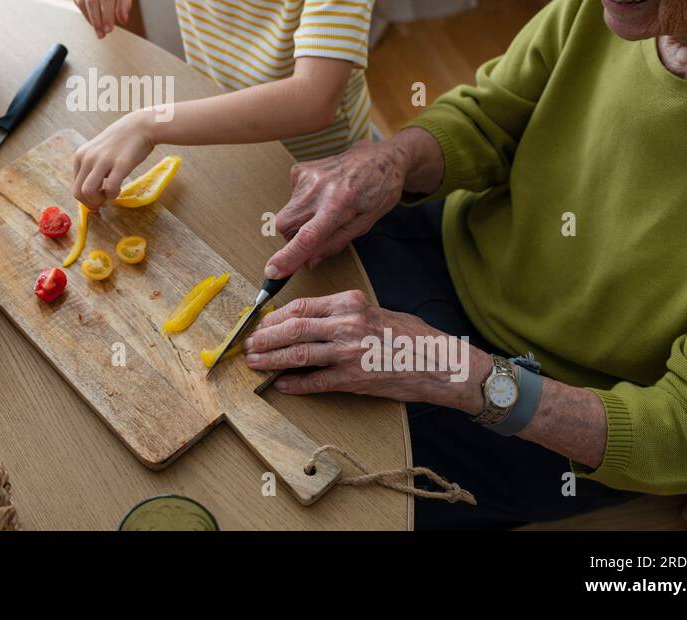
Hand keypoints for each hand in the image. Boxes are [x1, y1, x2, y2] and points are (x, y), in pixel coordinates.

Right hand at [66, 0, 132, 38]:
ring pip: (80, 1)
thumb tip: (122, 20)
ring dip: (89, 18)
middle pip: (91, 0)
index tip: (110, 30)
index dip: (107, 15)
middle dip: (96, 20)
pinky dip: (83, 10)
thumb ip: (125, 1)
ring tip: (97, 29)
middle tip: (102, 34)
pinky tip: (91, 17)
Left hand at [72, 111, 155, 211]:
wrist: (140, 126)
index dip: (86, 198)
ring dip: (99, 200)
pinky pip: (110, 189)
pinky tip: (119, 189)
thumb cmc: (121, 142)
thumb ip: (91, 167)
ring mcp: (102, 160)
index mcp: (80, 156)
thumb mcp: (98, 151)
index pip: (74, 186)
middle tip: (103, 202)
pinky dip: (114, 195)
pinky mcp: (119, 164)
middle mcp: (87, 158)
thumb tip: (89, 192)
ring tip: (110, 195)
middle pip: (77, 192)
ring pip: (87, 192)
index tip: (97, 198)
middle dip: (90, 203)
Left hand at [242, 291, 468, 402]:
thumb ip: (339, 313)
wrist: (438, 362)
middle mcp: (346, 325)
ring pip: (297, 355)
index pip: (300, 307)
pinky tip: (281, 384)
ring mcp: (348, 353)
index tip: (259, 324)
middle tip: (247, 345)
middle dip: (263, 338)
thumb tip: (302, 321)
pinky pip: (315, 382)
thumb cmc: (408, 336)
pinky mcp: (353, 380)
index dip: (273, 318)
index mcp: (349, 303)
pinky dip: (294, 384)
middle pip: (292, 329)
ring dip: (271, 360)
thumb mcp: (372, 310)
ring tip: (254, 363)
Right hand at [264, 138, 407, 278]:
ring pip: (286, 214)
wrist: (378, 158)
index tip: (272, 271)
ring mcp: (307, 176)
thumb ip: (335, 244)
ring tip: (325, 209)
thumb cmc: (377, 193)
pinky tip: (321, 195)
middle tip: (315, 234)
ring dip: (300, 221)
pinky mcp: (299, 170)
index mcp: (340, 204)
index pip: (308, 236)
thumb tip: (308, 261)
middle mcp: (319, 188)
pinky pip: (290, 199)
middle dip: (293, 238)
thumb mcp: (364, 224)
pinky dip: (302, 205)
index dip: (289, 256)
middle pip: (284, 225)